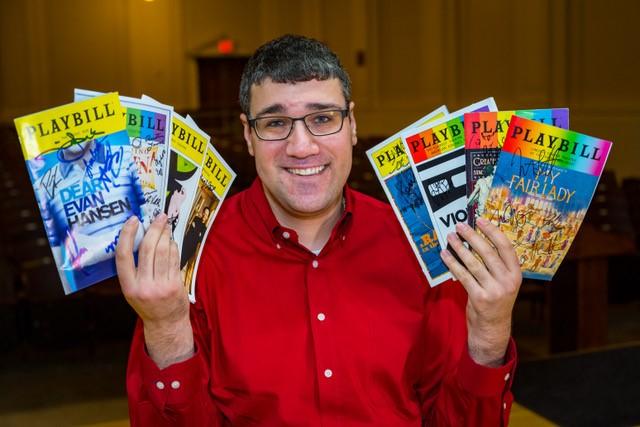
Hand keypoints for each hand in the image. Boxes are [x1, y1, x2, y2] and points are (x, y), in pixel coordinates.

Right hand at [116, 213, 193, 368]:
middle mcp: (143, 286)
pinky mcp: (175, 285)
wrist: (165, 323)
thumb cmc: (147, 303)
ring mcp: (160, 286)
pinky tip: (172, 241)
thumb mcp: (132, 289)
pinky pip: (175, 259)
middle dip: (154, 229)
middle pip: (147, 249)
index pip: (123, 255)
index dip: (127, 235)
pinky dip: (174, 247)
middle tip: (159, 217)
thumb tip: (139, 236)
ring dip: (166, 235)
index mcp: (128, 286)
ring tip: (166, 226)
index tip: (133, 220)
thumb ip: (134, 267)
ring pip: (163, 252)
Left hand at [440, 217, 521, 366]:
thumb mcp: (503, 281)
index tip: (480, 220)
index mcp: (516, 274)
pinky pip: (463, 276)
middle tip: (460, 226)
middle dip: (472, 237)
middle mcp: (507, 281)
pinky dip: (452, 263)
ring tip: (450, 237)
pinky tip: (445, 254)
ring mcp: (494, 290)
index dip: (493, 232)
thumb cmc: (496, 299)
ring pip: (473, 263)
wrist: (493, 327)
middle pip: (488, 252)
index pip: (506, 247)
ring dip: (459, 248)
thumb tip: (476, 237)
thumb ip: (495, 264)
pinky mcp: (480, 298)